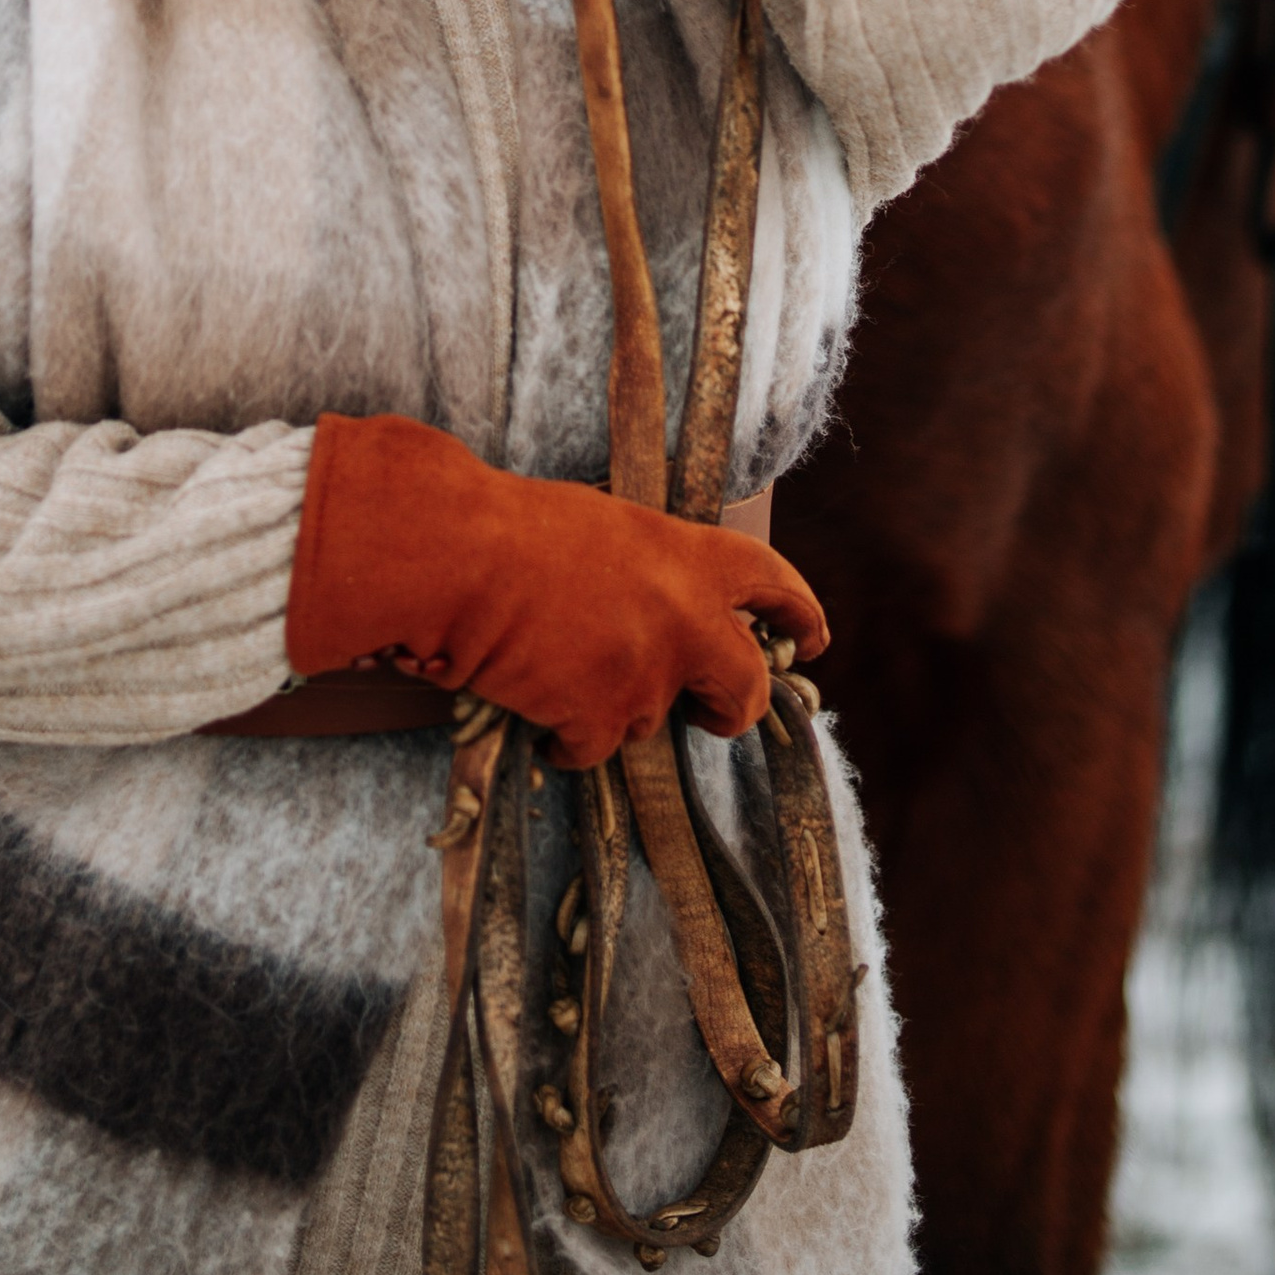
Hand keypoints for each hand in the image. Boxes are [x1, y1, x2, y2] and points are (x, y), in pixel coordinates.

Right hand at [286, 413, 828, 772]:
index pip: (773, 582)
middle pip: (745, 686)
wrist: (460, 556)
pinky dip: (570, 740)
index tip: (814, 638)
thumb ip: (655, 570)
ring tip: (563, 669)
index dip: (801, 612)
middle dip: (732, 707)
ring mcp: (646, 675)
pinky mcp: (599, 719)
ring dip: (618, 708)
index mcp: (690, 556)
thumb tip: (667, 609)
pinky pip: (595, 747)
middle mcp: (686, 619)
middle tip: (711, 713)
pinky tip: (539, 711)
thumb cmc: (520, 526)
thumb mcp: (610, 527)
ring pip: (653, 720)